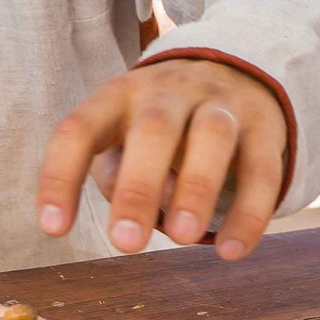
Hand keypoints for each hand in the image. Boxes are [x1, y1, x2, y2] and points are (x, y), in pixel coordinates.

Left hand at [37, 59, 287, 261]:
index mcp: (118, 96)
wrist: (234, 68)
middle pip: (153, 130)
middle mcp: (168, 92)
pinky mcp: (265, 128)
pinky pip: (262, 169)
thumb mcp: (122, 137)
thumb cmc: (158, 124)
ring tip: (182, 238)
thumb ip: (117, 174)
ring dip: (197, 189)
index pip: (78, 130)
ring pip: (212, 138)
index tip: (53, 229)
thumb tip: (144, 214)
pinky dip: (249, 212)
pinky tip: (231, 250)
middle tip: (126, 244)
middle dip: (138, 188)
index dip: (61, 176)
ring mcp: (221, 105)